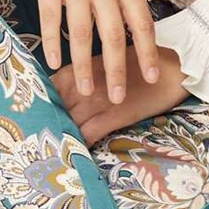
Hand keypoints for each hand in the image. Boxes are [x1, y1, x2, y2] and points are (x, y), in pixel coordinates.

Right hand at [0, 0, 161, 101]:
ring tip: (86, 91)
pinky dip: (53, 43)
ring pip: (82, 33)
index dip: (147, 51)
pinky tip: (53, 62)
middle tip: (118, 98)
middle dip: (117, 70)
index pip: (141, 20)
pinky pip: (52, 17)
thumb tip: (130, 17)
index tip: (150, 76)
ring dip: (84, 66)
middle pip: (113, 35)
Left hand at [50, 44, 190, 146]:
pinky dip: (78, 143)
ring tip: (51, 145)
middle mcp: (88, 82)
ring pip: (69, 120)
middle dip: (47, 118)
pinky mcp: (115, 115)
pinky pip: (88, 133)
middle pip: (57, 104)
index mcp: (85, 64)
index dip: (42, 99)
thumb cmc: (141, 61)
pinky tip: (73, 150)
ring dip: (59, 132)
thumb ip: (87, 71)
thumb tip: (67, 89)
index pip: (52, 84)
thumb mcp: (109, 58)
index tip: (35, 110)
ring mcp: (100, 99)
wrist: (172, 67)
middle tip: (38, 133)